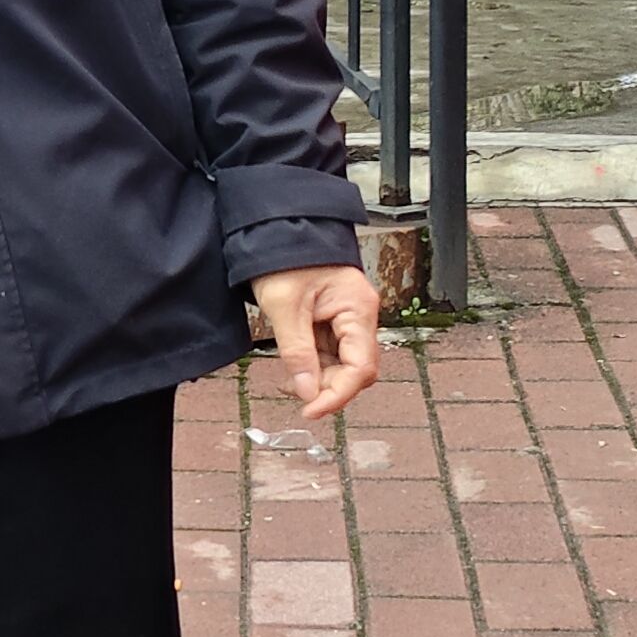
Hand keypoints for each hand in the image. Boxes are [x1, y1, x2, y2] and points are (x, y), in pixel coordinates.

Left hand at [249, 262, 388, 425]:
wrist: (277, 226)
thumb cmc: (284, 255)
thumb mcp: (283, 306)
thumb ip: (297, 352)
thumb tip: (308, 393)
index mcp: (357, 308)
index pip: (360, 367)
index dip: (337, 394)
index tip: (311, 411)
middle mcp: (360, 314)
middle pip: (356, 369)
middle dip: (329, 387)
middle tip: (296, 394)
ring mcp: (349, 316)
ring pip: (343, 363)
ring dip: (320, 377)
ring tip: (290, 379)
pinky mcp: (335, 318)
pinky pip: (331, 351)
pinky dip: (314, 363)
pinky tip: (295, 366)